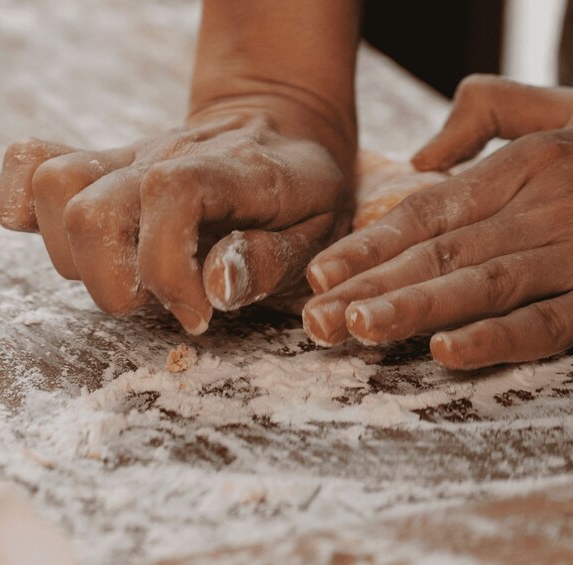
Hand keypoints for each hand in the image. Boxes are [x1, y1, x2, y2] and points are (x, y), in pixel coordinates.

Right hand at [0, 102, 351, 333]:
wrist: (279, 126)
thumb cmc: (301, 194)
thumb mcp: (318, 231)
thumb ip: (271, 261)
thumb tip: (215, 286)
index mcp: (228, 170)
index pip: (169, 195)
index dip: (169, 270)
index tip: (197, 312)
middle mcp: (164, 156)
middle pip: (90, 208)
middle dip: (112, 283)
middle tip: (155, 301)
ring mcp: (124, 158)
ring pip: (51, 186)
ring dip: (72, 257)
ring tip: (121, 275)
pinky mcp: (99, 166)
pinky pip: (29, 164)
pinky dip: (23, 205)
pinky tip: (64, 240)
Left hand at [303, 75, 572, 368]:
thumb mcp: (554, 107)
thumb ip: (486, 113)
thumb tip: (422, 157)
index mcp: (522, 167)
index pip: (426, 214)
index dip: (369, 246)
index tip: (320, 276)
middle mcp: (541, 208)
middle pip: (439, 254)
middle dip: (372, 289)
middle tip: (317, 321)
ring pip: (482, 286)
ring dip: (417, 310)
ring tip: (358, 331)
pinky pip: (549, 322)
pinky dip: (498, 339)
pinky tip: (446, 353)